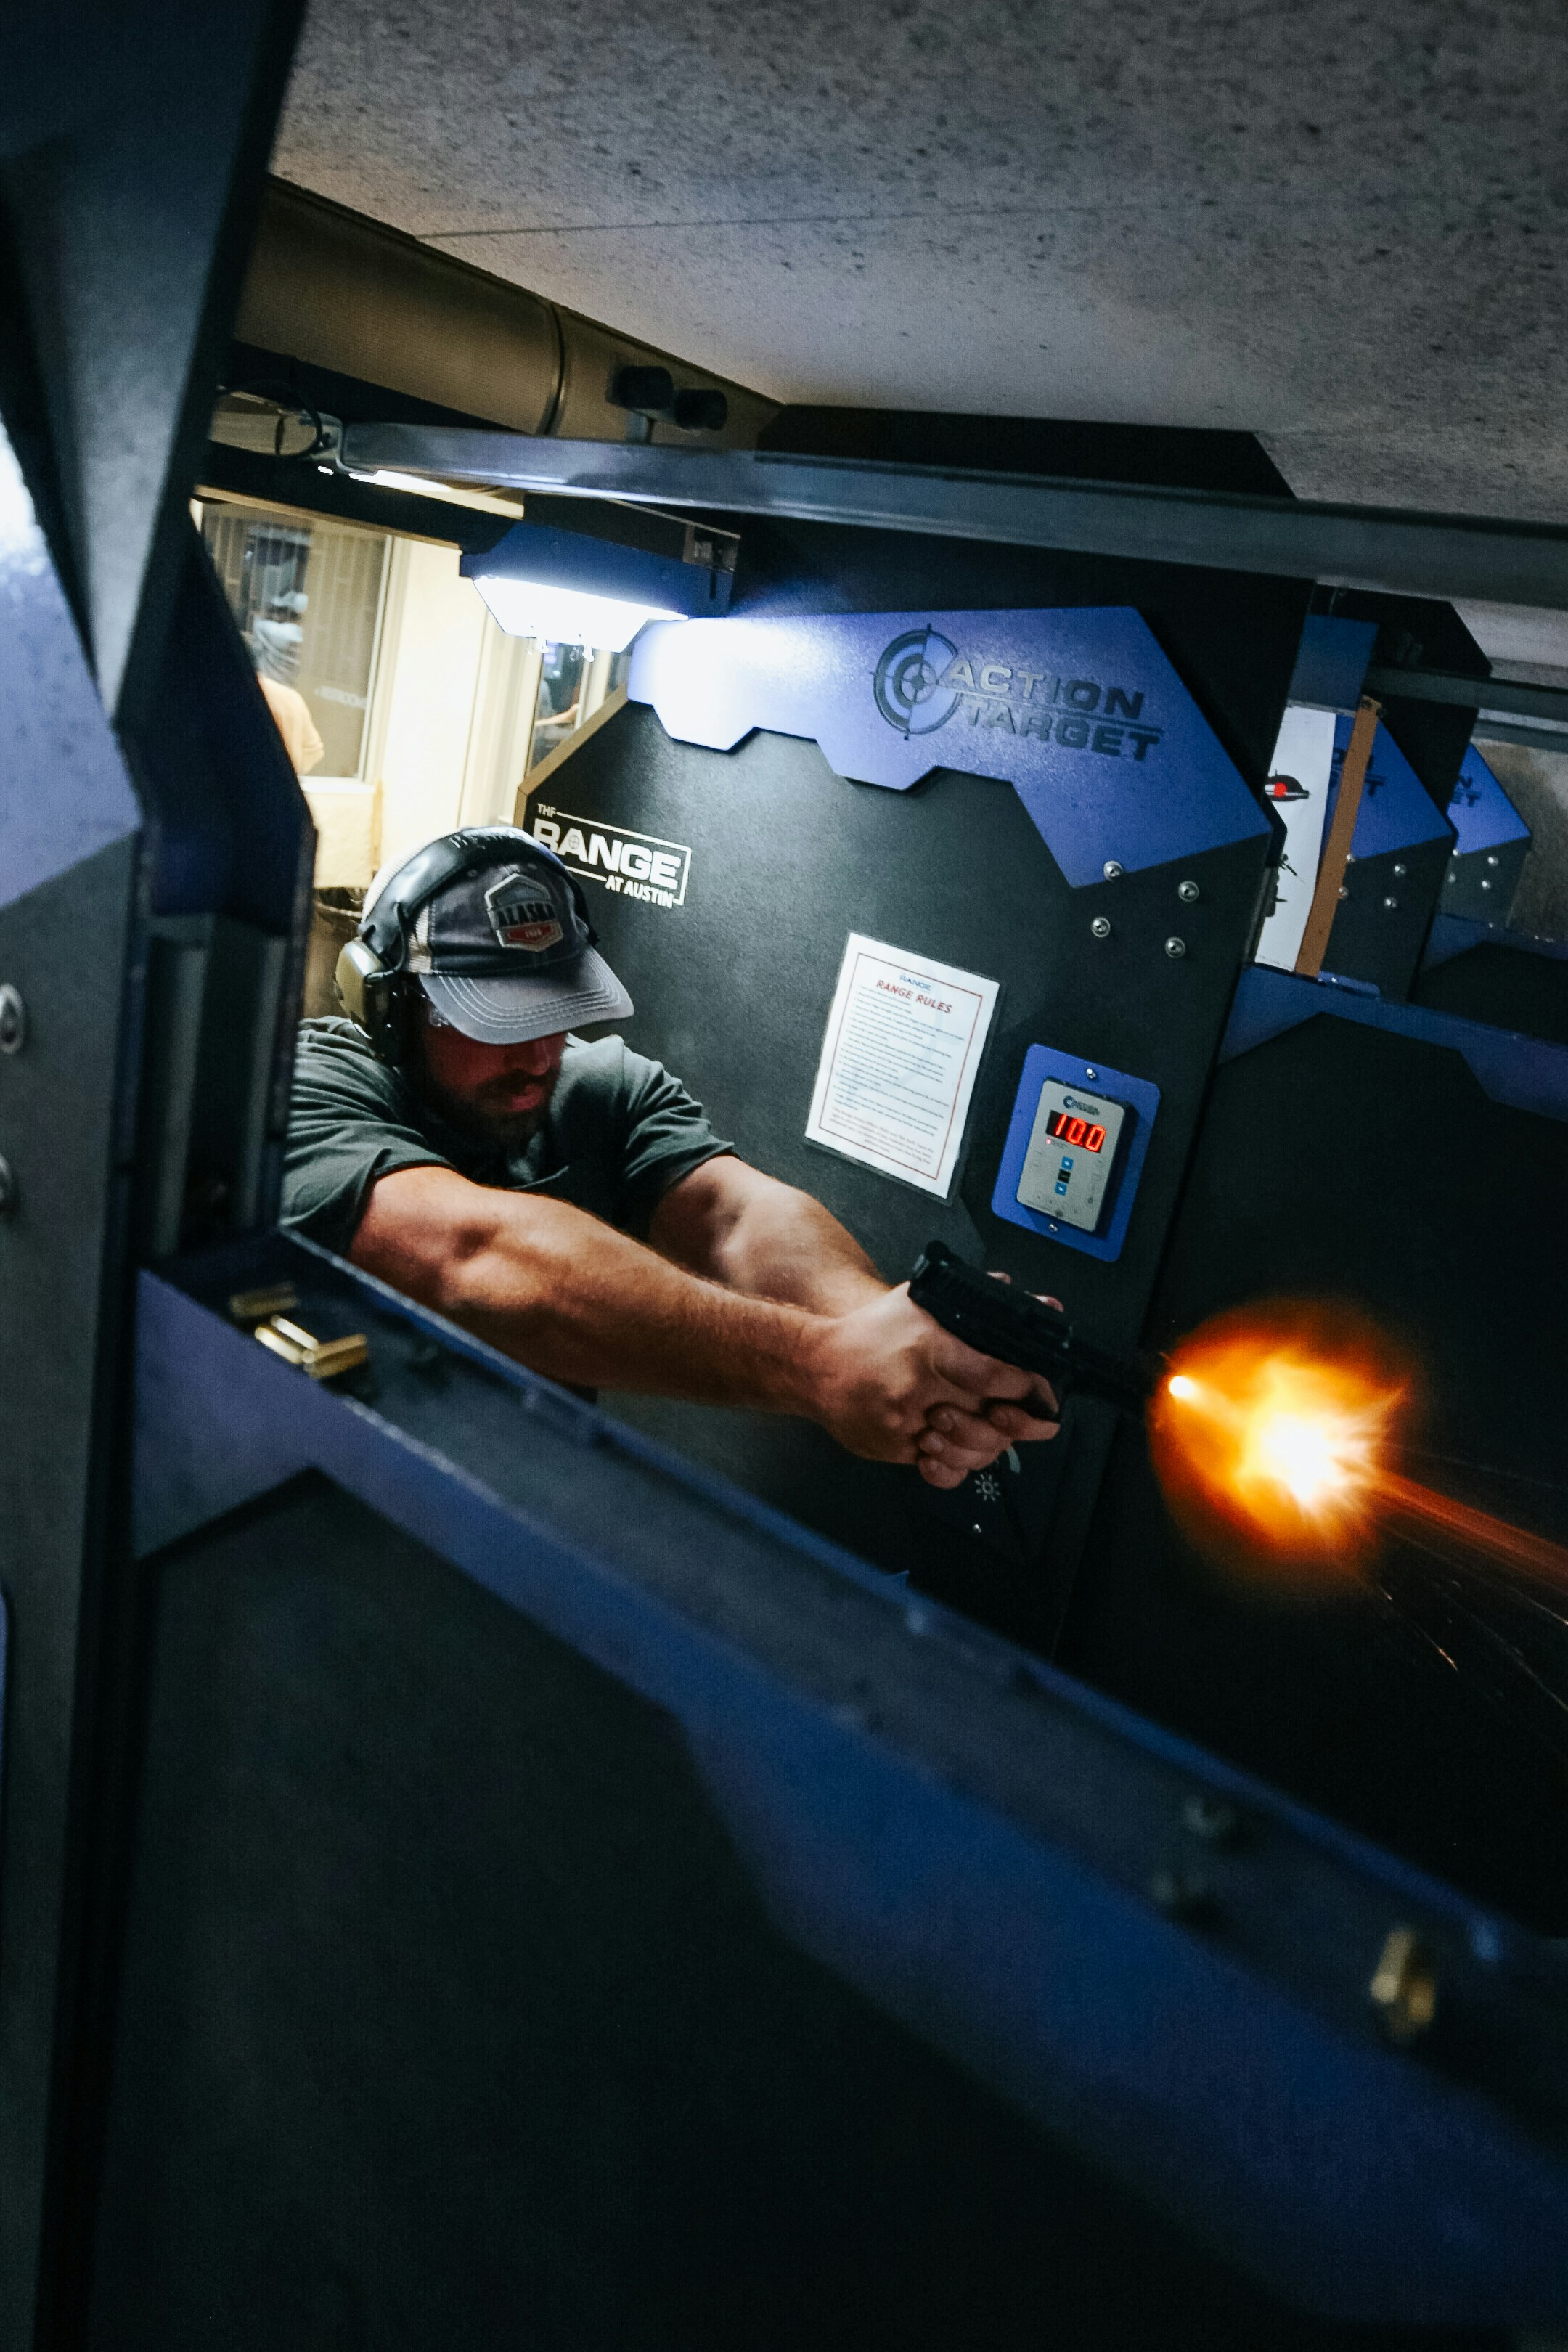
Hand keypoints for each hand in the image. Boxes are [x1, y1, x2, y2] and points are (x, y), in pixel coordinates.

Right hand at [803, 1284, 1059, 1485]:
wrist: (814, 1366)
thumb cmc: (870, 1333)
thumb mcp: (918, 1303)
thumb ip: (972, 1301)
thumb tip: (1022, 1297)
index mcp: (928, 1348)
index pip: (992, 1377)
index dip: (1023, 1388)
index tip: (1034, 1388)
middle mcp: (917, 1388)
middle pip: (986, 1420)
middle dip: (1012, 1421)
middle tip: (1016, 1413)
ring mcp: (904, 1423)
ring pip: (967, 1452)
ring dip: (987, 1445)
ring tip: (987, 1429)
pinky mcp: (894, 1448)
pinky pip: (940, 1469)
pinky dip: (955, 1464)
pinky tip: (955, 1448)